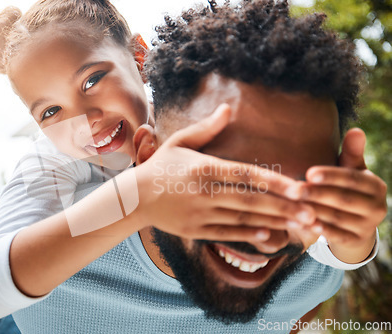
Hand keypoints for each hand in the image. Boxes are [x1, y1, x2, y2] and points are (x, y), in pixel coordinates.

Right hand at [133, 104, 314, 244]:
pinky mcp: (195, 230)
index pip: (245, 174)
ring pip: (242, 218)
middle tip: (313, 210)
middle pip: (250, 200)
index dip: (275, 181)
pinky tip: (269, 233)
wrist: (134, 198)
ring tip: (300, 223)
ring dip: (273, 221)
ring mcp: (199, 214)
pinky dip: (248, 234)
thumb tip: (228, 108)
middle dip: (283, 206)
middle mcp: (203, 192)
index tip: (300, 186)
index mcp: (202, 168)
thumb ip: (206, 128)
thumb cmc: (160, 166)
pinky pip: (226, 233)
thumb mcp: (179, 142)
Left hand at [302, 128, 386, 262]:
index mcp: (375, 186)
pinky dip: (319, 230)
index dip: (331, 176)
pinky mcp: (355, 242)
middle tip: (294, 190)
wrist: (357, 225)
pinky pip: (336, 236)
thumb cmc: (347, 189)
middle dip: (317, 194)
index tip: (309, 173)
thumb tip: (356, 130)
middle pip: (343, 199)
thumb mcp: (351, 171)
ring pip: (337, 218)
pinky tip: (302, 224)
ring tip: (293, 205)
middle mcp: (377, 207)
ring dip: (314, 212)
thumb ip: (351, 154)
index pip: (352, 179)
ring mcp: (367, 226)